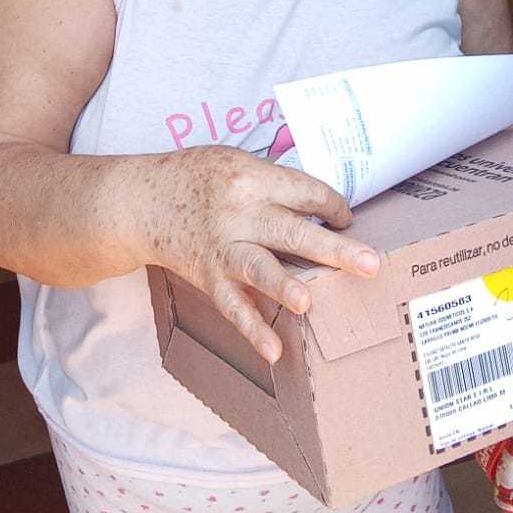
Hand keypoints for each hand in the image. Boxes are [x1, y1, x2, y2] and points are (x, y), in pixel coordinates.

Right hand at [137, 145, 379, 362]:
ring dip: (285, 285)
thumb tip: (321, 210)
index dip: (333, 206)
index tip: (346, 219)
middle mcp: (239, 212)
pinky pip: (232, 304)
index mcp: (251, 178)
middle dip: (334, 249)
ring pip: (259, 266)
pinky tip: (273, 350)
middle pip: (292, 229)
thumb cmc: (195, 176)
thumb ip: (274, 183)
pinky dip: (251, 328)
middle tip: (370, 263)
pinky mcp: (208, 275)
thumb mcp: (235, 162)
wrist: (142, 200)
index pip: (305, 191)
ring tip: (309, 302)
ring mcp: (223, 246)